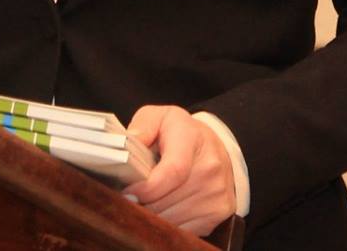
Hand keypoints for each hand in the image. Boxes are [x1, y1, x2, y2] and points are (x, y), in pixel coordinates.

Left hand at [122, 105, 236, 236]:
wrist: (216, 147)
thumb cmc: (182, 133)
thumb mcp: (160, 117)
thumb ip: (142, 126)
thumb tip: (127, 147)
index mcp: (191, 139)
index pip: (172, 172)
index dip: (147, 188)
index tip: (128, 193)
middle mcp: (210, 167)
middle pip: (167, 200)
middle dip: (143, 203)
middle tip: (131, 197)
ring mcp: (217, 192)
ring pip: (173, 219)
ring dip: (154, 215)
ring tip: (148, 201)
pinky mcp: (219, 212)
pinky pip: (184, 229)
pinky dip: (169, 223)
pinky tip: (165, 208)